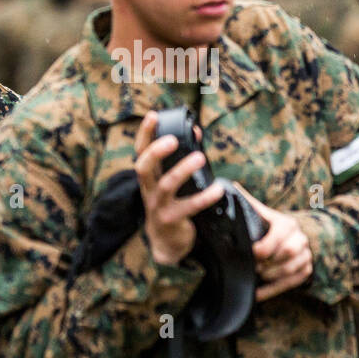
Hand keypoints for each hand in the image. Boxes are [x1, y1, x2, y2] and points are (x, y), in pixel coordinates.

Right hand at [134, 112, 225, 265]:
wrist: (166, 241)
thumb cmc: (172, 203)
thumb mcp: (171, 181)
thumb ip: (182, 157)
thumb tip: (196, 131)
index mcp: (148, 177)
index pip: (140, 151)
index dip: (145, 134)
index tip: (154, 115)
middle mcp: (148, 190)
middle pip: (144, 167)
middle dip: (156, 152)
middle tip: (173, 140)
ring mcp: (158, 206)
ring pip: (166, 185)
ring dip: (182, 170)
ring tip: (200, 158)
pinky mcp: (172, 220)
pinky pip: (188, 207)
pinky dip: (204, 197)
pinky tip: (218, 190)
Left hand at [234, 187, 312, 300]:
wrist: (288, 239)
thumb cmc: (267, 227)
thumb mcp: (259, 214)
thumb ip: (246, 203)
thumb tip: (228, 186)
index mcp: (287, 224)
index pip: (282, 233)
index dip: (267, 245)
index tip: (253, 253)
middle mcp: (300, 239)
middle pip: (290, 252)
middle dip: (269, 262)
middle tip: (253, 266)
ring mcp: (305, 256)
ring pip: (291, 269)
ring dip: (271, 275)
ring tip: (256, 274)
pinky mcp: (305, 271)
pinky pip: (291, 283)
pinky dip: (272, 290)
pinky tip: (256, 293)